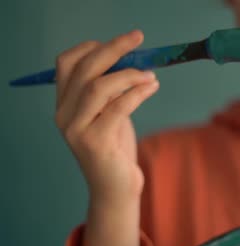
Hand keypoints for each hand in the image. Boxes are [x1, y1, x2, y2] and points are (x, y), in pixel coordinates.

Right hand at [54, 30, 159, 203]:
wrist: (116, 189)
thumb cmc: (115, 149)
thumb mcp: (109, 114)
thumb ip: (111, 92)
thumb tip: (132, 61)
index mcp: (64, 104)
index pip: (66, 63)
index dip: (92, 47)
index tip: (120, 44)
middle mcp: (64, 114)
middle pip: (84, 69)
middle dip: (113, 49)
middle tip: (138, 38)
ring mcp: (76, 129)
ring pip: (98, 87)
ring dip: (129, 74)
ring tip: (151, 75)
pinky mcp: (95, 142)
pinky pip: (117, 108)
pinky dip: (137, 93)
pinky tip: (152, 87)